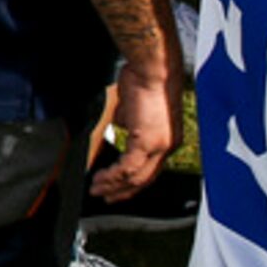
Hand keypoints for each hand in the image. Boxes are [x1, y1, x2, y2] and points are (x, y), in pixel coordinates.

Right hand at [91, 59, 184, 201]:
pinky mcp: (147, 142)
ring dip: (114, 185)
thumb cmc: (146, 79)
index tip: (118, 185)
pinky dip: (112, 175)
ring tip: (97, 188)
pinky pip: (127, 167)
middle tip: (106, 196)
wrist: (153, 70)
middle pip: (145, 179)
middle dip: (124, 191)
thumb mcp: (135, 107)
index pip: (152, 168)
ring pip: (136, 177)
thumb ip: (130, 121)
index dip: (134, 181)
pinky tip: (100, 178)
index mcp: (169, 139)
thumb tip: (123, 127)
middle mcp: (168, 147)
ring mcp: (160, 146)